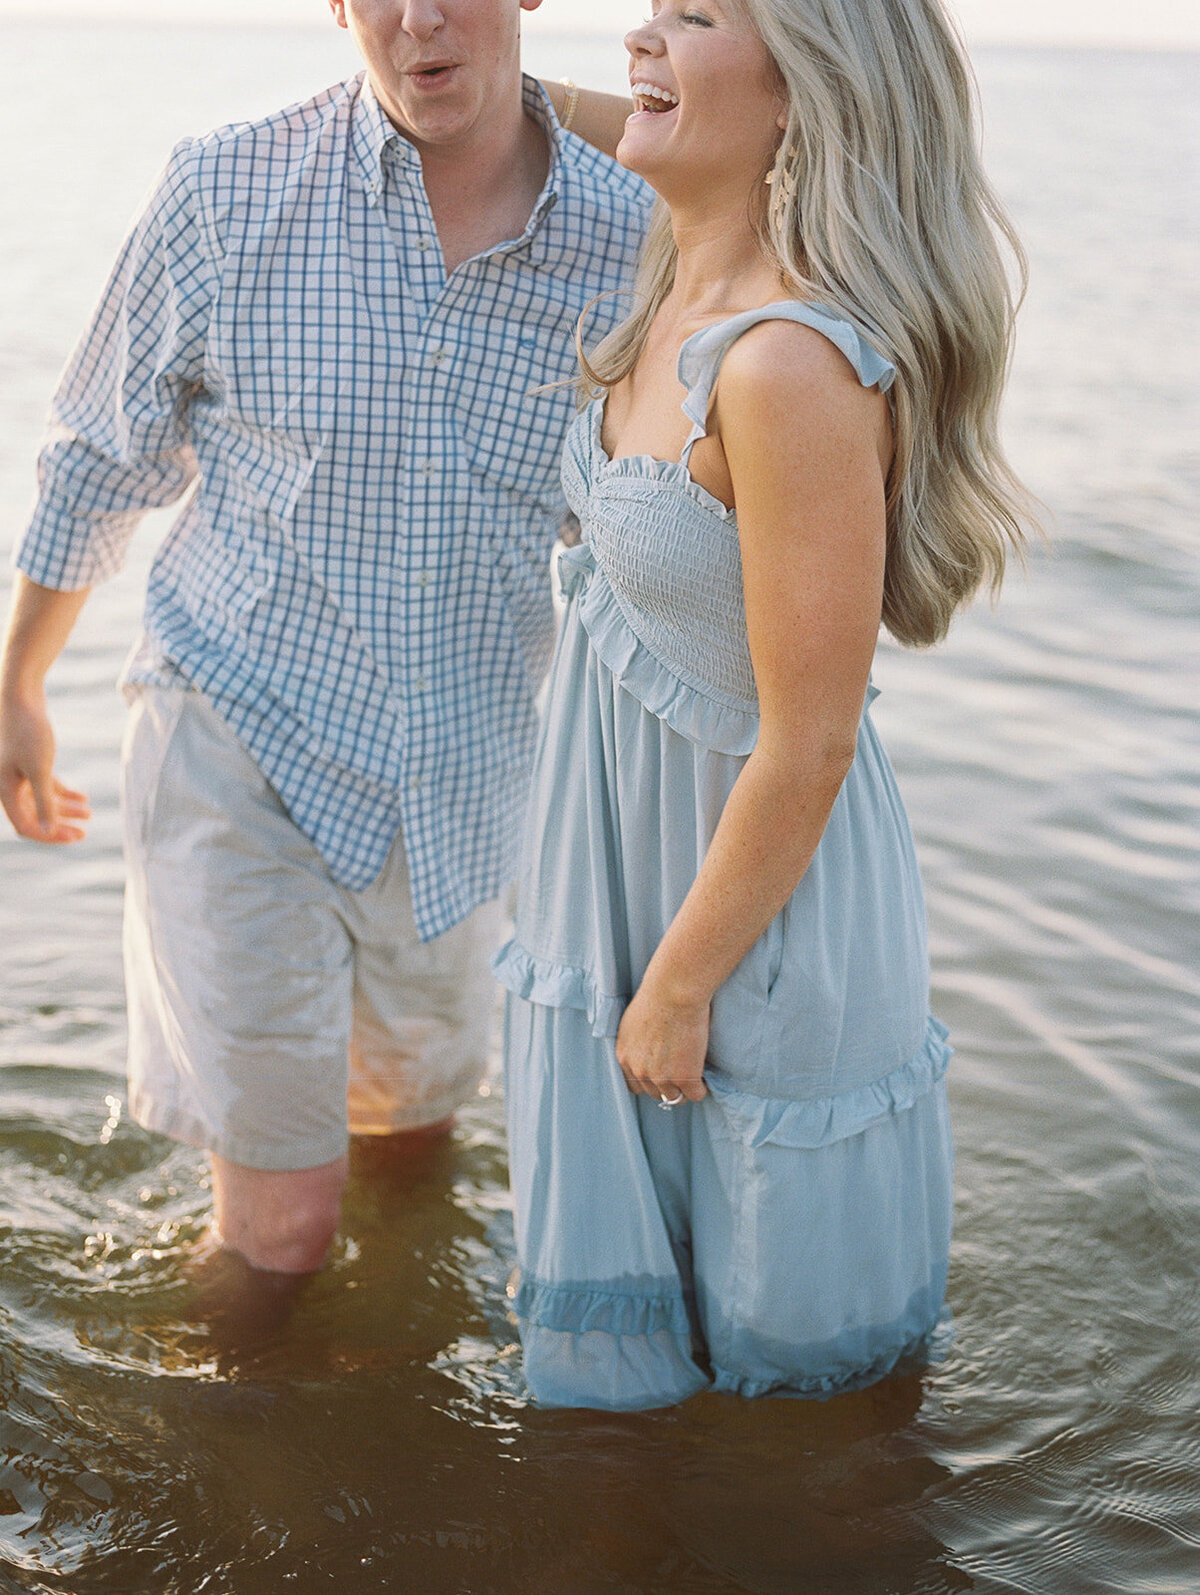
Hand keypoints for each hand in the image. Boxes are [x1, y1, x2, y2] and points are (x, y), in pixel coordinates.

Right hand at [0, 694, 89, 842]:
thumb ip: (44, 802)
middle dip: (60, 825)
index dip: (50, 835)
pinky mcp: (29, 762)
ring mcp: (18, 774)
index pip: (26, 826)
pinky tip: (84, 798)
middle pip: (35, 817)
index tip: (77, 835)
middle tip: (84, 833)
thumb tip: (48, 831)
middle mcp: (8, 785)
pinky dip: (64, 793)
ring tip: (89, 814)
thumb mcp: (40, 770)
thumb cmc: (28, 732)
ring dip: (65, 809)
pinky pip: (46, 785)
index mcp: (5, 791)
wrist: (21, 697)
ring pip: (42, 801)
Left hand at [615, 976, 709, 1103]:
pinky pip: (696, 1095)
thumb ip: (637, 1042)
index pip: (634, 1085)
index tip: (661, 1076)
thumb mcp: (634, 1021)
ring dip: (684, 1090)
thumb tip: (647, 1049)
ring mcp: (661, 1077)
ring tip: (694, 1077)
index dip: (649, 1082)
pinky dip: (701, 1089)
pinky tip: (704, 1078)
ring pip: (674, 1098)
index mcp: (625, 1056)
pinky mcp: (684, 1078)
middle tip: (681, 1073)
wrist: (674, 991)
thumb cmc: (658, 995)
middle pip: (654, 1093)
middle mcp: (639, 1071)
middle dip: (667, 1086)